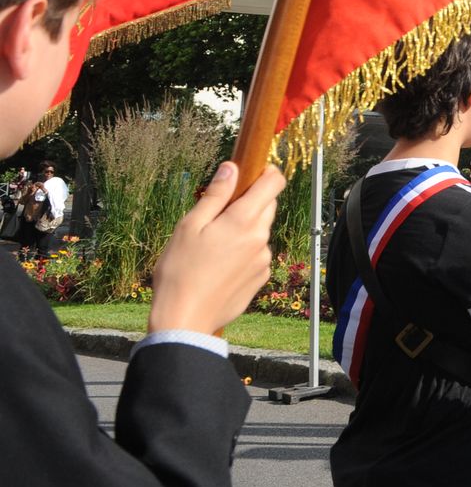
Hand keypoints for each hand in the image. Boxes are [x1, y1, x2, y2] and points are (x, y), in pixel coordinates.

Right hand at [147, 162, 286, 335]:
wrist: (185, 319)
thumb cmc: (180, 271)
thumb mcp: (190, 226)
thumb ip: (215, 195)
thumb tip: (231, 168)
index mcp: (244, 221)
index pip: (274, 183)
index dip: (266, 172)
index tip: (251, 172)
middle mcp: (261, 238)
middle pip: (267, 206)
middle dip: (249, 202)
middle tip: (218, 214)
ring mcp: (263, 260)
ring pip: (260, 231)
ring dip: (245, 229)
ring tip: (213, 245)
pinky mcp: (261, 277)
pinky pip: (257, 254)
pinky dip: (244, 252)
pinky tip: (219, 265)